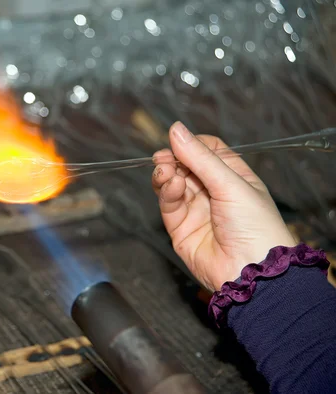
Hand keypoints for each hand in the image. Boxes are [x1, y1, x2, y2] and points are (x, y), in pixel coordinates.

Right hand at [152, 122, 296, 290]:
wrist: (251, 272)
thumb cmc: (255, 227)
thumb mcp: (230, 184)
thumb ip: (200, 157)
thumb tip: (175, 129)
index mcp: (235, 178)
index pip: (209, 151)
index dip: (193, 144)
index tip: (179, 139)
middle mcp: (214, 193)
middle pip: (187, 166)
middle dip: (174, 159)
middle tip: (164, 157)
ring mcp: (196, 211)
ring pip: (173, 184)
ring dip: (167, 174)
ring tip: (165, 171)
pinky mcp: (180, 228)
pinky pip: (168, 204)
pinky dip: (166, 191)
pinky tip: (170, 184)